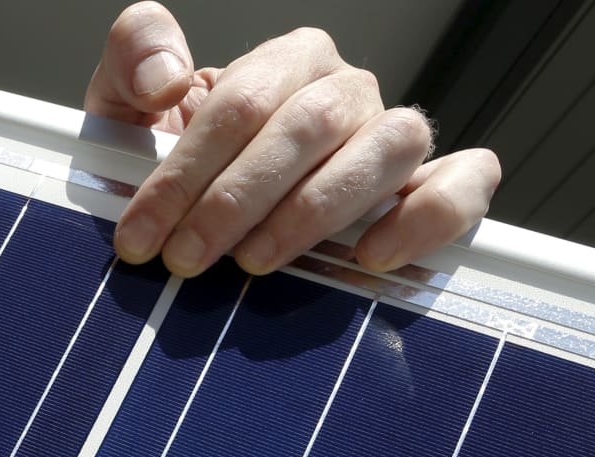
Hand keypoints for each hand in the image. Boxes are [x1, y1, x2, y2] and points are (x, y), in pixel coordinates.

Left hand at [86, 2, 500, 276]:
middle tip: (186, 258)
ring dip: (316, 211)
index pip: (240, 104)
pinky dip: (428, 216)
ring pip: (387, 148)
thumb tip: (169, 79)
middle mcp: (347, 90)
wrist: (208, 210)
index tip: (142, 234)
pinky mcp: (430, 183)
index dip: (185, 173)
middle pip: (308, 127)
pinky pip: (464, 182)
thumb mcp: (130, 103)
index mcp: (286, 61)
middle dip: (234, 201)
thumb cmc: (173, 156)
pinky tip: (370, 256)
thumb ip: (135, 56)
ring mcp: (392, 136)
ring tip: (256, 261)